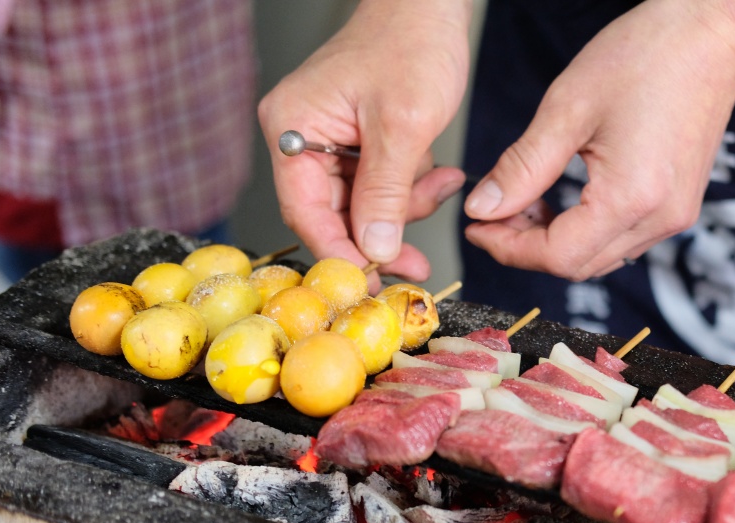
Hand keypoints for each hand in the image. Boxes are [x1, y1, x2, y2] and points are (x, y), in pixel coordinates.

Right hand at [258, 0, 472, 290]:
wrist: (431, 5)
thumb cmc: (411, 42)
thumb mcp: (403, 126)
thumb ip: (386, 193)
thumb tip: (375, 250)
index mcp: (294, 129)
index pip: (305, 213)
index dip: (340, 253)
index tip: (373, 283)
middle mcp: (303, 138)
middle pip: (333, 217)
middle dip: (381, 237)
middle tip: (417, 262)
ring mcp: (330, 142)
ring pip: (363, 208)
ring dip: (405, 209)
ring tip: (441, 185)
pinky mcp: (359, 144)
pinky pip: (381, 188)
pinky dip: (412, 190)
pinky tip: (440, 174)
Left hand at [463, 0, 734, 280]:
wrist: (711, 35)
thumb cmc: (645, 56)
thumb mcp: (568, 108)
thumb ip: (522, 168)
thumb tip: (483, 208)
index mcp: (632, 198)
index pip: (558, 256)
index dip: (508, 248)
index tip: (476, 227)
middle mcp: (659, 220)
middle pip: (578, 266)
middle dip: (527, 248)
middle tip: (493, 213)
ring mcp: (674, 217)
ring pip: (599, 258)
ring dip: (555, 242)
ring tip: (525, 202)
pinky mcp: (678, 207)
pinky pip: (622, 240)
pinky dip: (585, 231)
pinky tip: (562, 200)